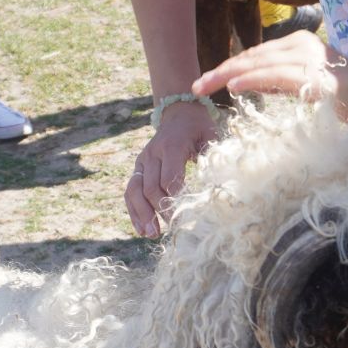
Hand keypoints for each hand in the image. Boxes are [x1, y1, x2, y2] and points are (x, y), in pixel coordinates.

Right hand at [124, 100, 214, 237]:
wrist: (180, 113)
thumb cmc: (200, 128)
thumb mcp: (210, 136)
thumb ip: (211, 157)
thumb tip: (217, 184)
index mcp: (171, 147)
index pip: (169, 178)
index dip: (174, 199)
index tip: (183, 217)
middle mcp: (152, 154)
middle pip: (150, 187)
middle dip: (158, 210)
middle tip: (169, 230)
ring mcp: (142, 161)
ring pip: (134, 190)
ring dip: (141, 214)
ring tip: (151, 234)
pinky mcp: (138, 168)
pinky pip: (130, 191)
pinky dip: (134, 210)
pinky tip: (141, 229)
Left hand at [192, 32, 347, 118]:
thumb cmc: (346, 99)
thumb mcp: (302, 87)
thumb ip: (278, 83)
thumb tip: (248, 84)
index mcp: (298, 45)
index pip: (255, 54)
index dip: (227, 66)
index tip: (205, 81)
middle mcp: (303, 45)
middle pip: (252, 56)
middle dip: (220, 71)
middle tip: (194, 86)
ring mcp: (312, 58)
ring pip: (261, 64)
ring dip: (229, 75)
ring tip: (205, 85)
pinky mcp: (320, 76)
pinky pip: (280, 76)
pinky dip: (255, 80)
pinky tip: (234, 85)